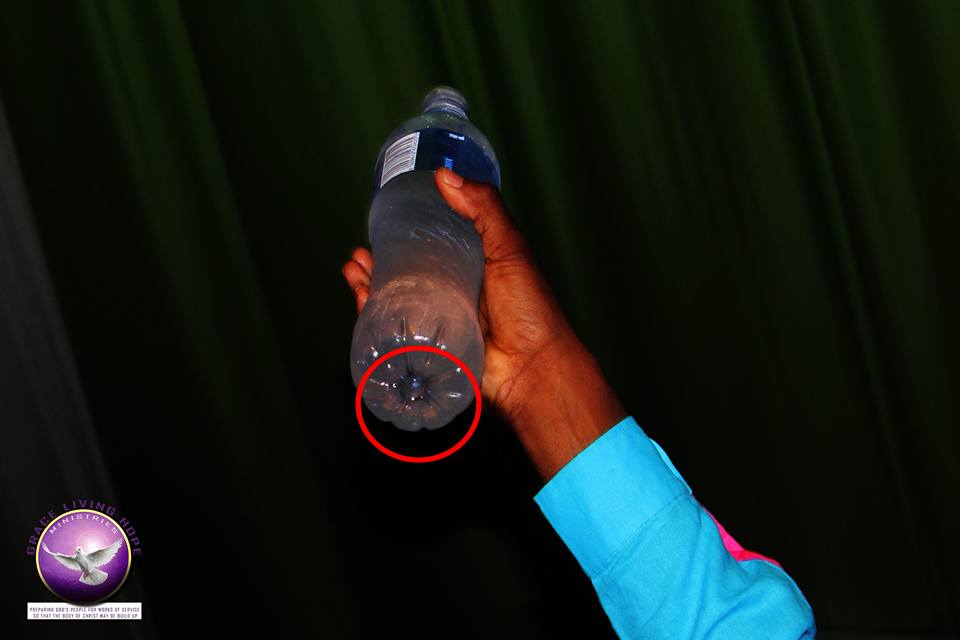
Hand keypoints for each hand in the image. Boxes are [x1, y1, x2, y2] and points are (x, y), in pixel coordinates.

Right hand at [343, 168, 624, 478]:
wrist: (532, 368)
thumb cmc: (529, 308)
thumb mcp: (509, 247)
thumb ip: (483, 209)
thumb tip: (444, 175)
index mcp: (474, 266)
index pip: (434, 244)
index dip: (407, 233)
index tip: (384, 220)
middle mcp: (455, 292)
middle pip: (408, 274)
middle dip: (379, 263)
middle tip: (360, 252)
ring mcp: (440, 321)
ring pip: (396, 301)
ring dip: (370, 286)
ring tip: (354, 270)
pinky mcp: (430, 348)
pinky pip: (396, 331)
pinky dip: (373, 316)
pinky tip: (361, 299)